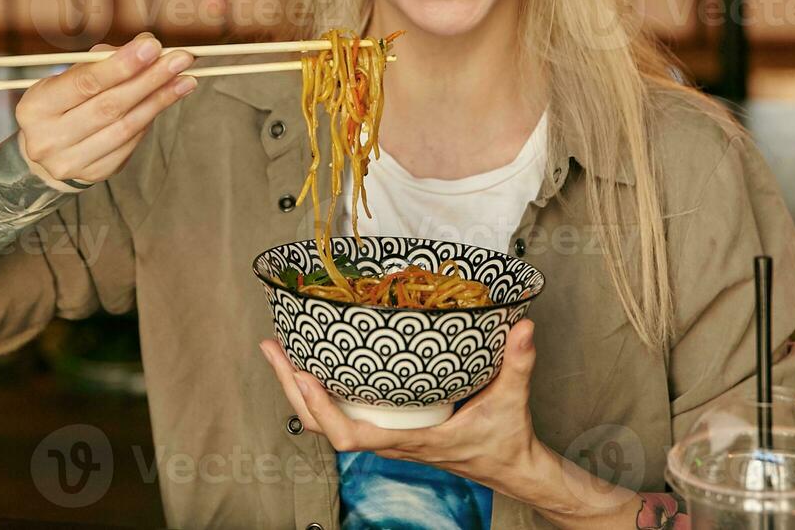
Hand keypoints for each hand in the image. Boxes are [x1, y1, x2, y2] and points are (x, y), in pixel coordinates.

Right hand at [15, 33, 194, 184]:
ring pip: (125, 127)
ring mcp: (71, 161)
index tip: (153, 46)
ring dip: (160, 100)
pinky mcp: (94, 174)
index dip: (121, 65)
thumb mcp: (69, 78)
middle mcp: (48, 138)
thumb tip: (148, 45)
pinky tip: (168, 99)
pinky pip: (131, 142)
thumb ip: (104, 61)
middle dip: (150, 79)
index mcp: (36, 106)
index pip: (84, 83)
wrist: (46, 151)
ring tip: (186, 80)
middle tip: (181, 59)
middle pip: (110, 106)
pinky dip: (151, 117)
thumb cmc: (62, 103)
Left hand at [259, 319, 540, 494]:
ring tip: (279, 350)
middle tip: (272, 347)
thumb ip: (518, 363)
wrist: (508, 466)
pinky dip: (319, 392)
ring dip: (297, 390)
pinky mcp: (387, 427)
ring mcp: (385, 436)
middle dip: (292, 389)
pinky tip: (312, 364)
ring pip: (325, 423)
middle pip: (322, 428)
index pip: (352, 436)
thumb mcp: (512, 400)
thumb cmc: (505, 438)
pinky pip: (342, 414)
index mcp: (411, 439)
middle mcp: (390, 441)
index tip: (305, 375)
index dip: (322, 409)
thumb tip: (522, 327)